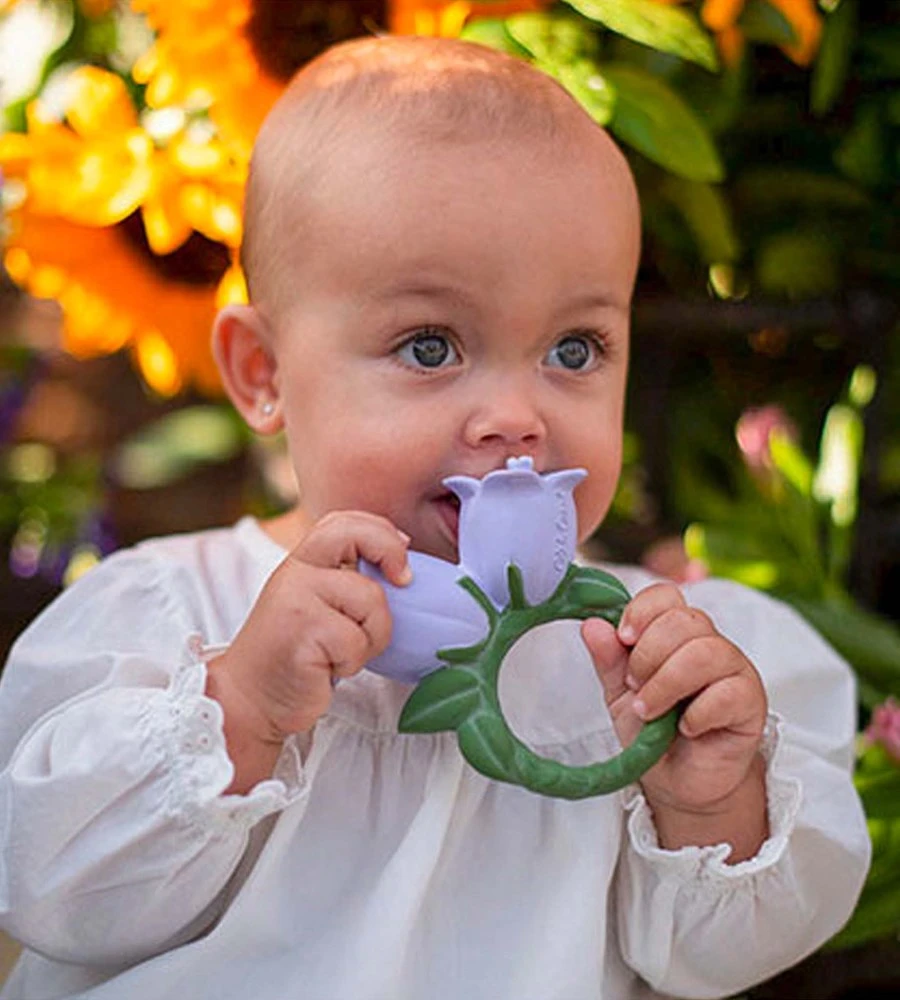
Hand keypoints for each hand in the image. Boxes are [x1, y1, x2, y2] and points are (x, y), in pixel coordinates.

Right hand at [207, 511, 410, 791]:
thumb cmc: (296, 655)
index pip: (343, 521)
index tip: (400, 563)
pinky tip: (327, 669)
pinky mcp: (302, 633)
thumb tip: (402, 566)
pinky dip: (353, 663)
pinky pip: (357, 641)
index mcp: (301, 562)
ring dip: (371, 637)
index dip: (381, 531)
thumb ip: (346, 582)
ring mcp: (297, 600)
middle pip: (357, 537)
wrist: (249, 699)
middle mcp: (296, 573)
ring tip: (341, 653)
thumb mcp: (317, 606)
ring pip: (372, 602)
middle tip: (403, 581)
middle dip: (391, 553)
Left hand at [583, 583, 767, 845]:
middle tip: (634, 686)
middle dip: (649, 654)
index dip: (642, 611)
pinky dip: (698, 711)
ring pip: (706, 652)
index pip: (666, 596)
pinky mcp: (751, 702)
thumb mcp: (619, 694)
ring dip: (667, 683)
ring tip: (650, 711)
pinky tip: (685, 728)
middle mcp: (708, 643)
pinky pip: (728, 692)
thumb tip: (592, 624)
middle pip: (684, 620)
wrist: (677, 781)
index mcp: (676, 633)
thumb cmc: (652, 731)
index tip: (623, 638)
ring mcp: (734, 670)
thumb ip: (609, 659)